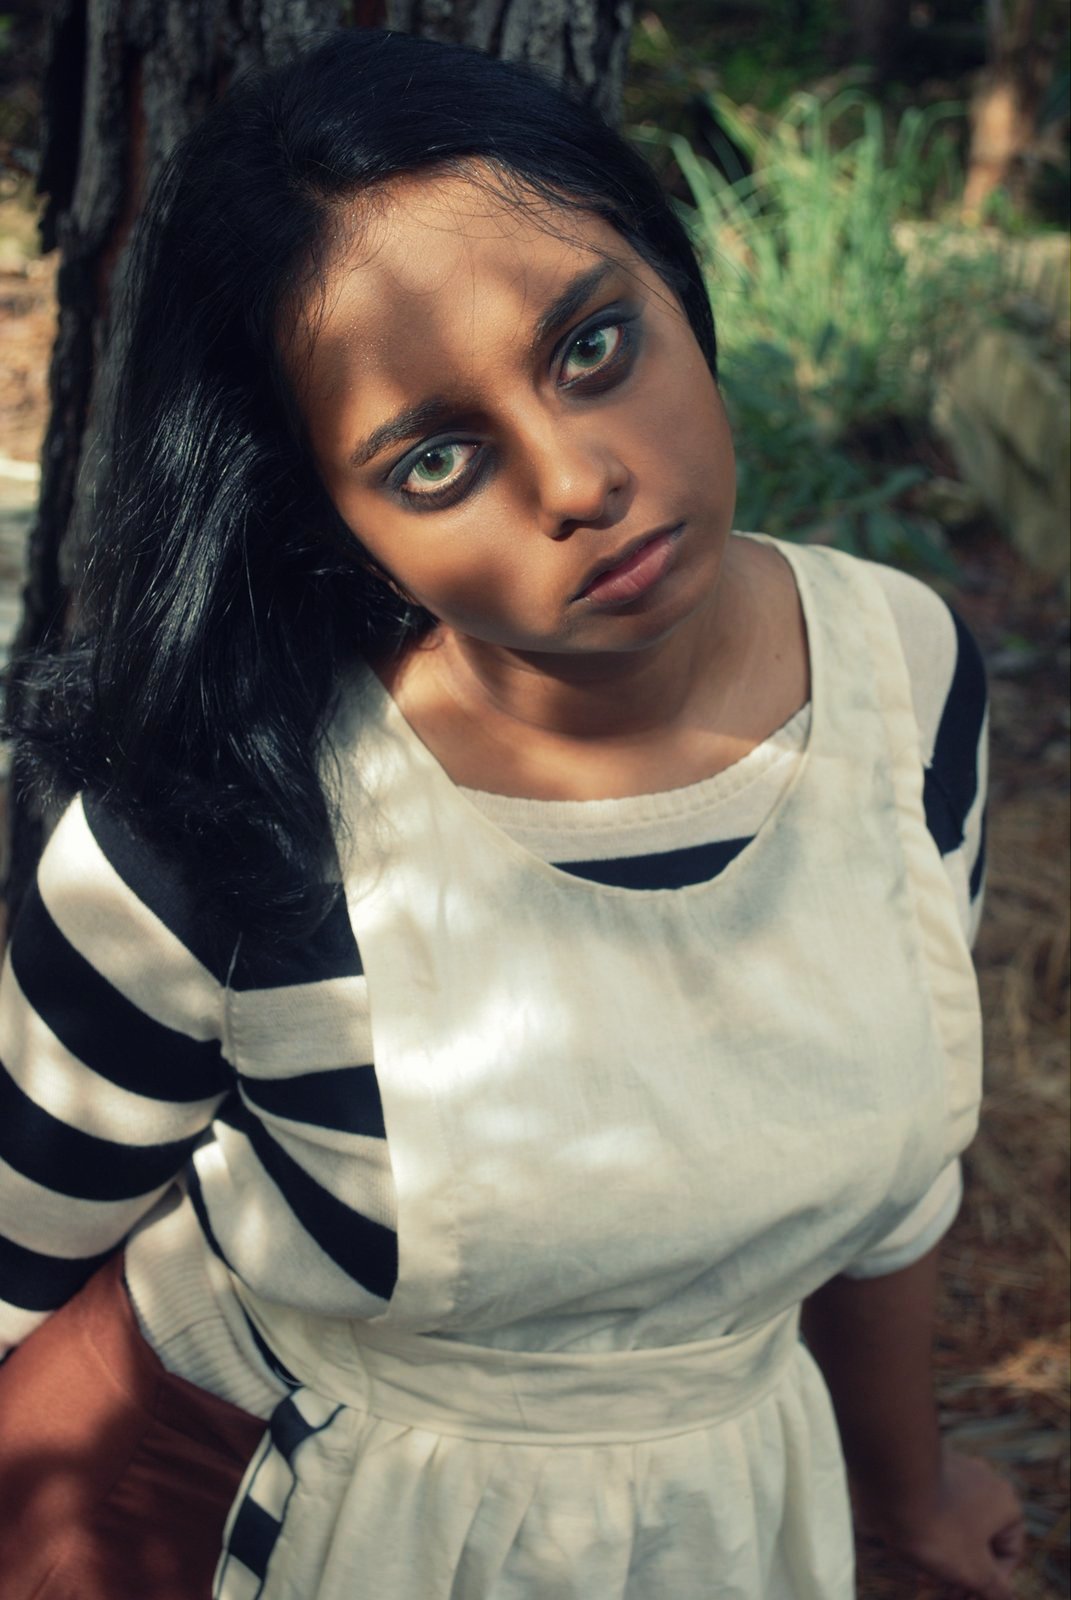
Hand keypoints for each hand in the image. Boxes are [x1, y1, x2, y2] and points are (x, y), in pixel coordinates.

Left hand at [861, 1447, 1024, 1598]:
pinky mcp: (924, 1471)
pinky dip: (928, 1533)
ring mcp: (952, 1471)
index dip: (991, 1584)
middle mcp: (983, 1481)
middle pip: (980, 1542)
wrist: (888, 1483)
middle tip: (943, 1593)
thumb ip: (995, 1589)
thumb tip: (1006, 1597)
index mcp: (1004, 1503)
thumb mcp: (973, 1571)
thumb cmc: (937, 1528)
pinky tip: (910, 1551)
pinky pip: (934, 1510)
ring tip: (923, 1580)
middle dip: (963, 1574)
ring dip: (944, 1558)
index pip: (1010, 1554)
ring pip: (955, 1528)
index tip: (968, 1595)